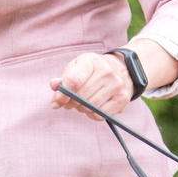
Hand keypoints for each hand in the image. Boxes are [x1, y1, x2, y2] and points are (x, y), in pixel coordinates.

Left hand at [51, 39, 177, 115]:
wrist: (123, 69)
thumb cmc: (94, 70)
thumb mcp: (77, 67)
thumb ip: (64, 78)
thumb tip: (54, 86)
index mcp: (92, 62)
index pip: (74, 81)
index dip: (62, 94)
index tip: (56, 101)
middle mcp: (107, 72)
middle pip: (81, 96)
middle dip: (70, 103)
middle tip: (69, 102)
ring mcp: (117, 86)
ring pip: (90, 107)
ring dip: (81, 109)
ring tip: (82, 103)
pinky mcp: (122, 99)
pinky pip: (100, 115)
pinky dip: (92, 114)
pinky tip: (92, 107)